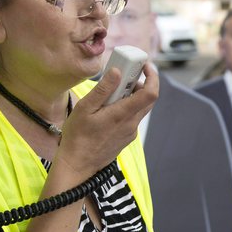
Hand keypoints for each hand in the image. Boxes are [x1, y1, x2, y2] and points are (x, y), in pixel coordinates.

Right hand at [55, 63, 158, 178]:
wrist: (79, 165)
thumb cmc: (78, 137)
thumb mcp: (85, 108)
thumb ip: (103, 90)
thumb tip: (117, 72)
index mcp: (123, 114)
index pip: (151, 93)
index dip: (153, 77)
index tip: (145, 66)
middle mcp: (132, 124)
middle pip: (148, 99)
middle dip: (140, 83)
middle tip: (124, 75)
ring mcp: (131, 132)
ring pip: (140, 108)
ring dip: (131, 96)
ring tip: (110, 93)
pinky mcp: (127, 137)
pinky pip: (132, 117)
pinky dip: (126, 107)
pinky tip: (108, 109)